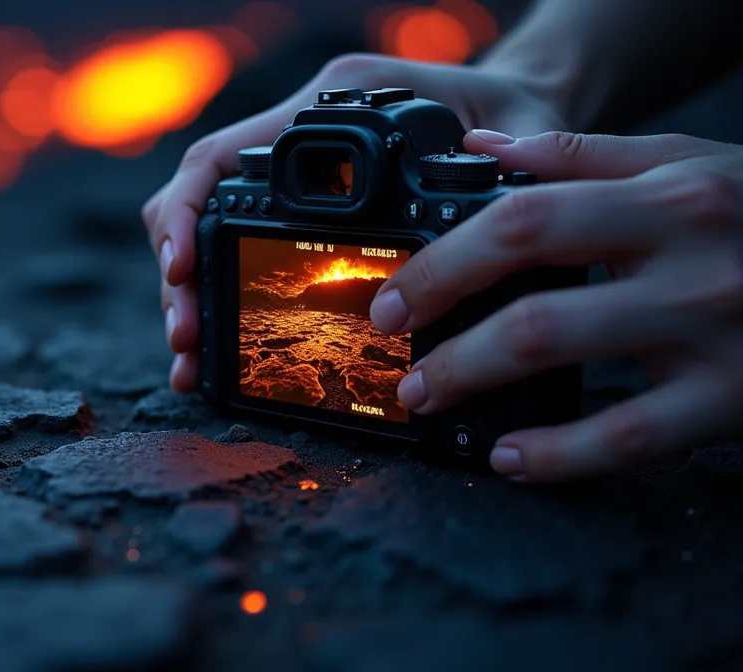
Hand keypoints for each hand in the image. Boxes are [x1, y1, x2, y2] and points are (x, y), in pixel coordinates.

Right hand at [142, 53, 568, 392]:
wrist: (518, 98)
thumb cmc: (515, 107)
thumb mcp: (521, 133)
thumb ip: (503, 163)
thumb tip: (470, 201)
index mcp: (330, 104)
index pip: (225, 155)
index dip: (187, 212)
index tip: (181, 268)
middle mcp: (296, 131)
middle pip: (195, 197)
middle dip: (178, 273)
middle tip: (186, 337)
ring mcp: (289, 170)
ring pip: (203, 225)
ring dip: (188, 293)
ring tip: (190, 358)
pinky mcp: (297, 203)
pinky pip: (234, 241)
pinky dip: (214, 293)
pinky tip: (213, 348)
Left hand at [371, 129, 742, 481]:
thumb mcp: (690, 166)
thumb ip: (583, 158)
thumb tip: (481, 150)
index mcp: (667, 199)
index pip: (522, 221)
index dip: (443, 263)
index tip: (397, 293)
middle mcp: (688, 264)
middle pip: (530, 300)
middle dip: (442, 332)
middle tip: (395, 353)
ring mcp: (710, 336)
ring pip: (564, 363)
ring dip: (474, 384)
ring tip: (428, 398)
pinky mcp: (730, 401)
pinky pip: (627, 440)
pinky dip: (556, 456)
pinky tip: (509, 458)